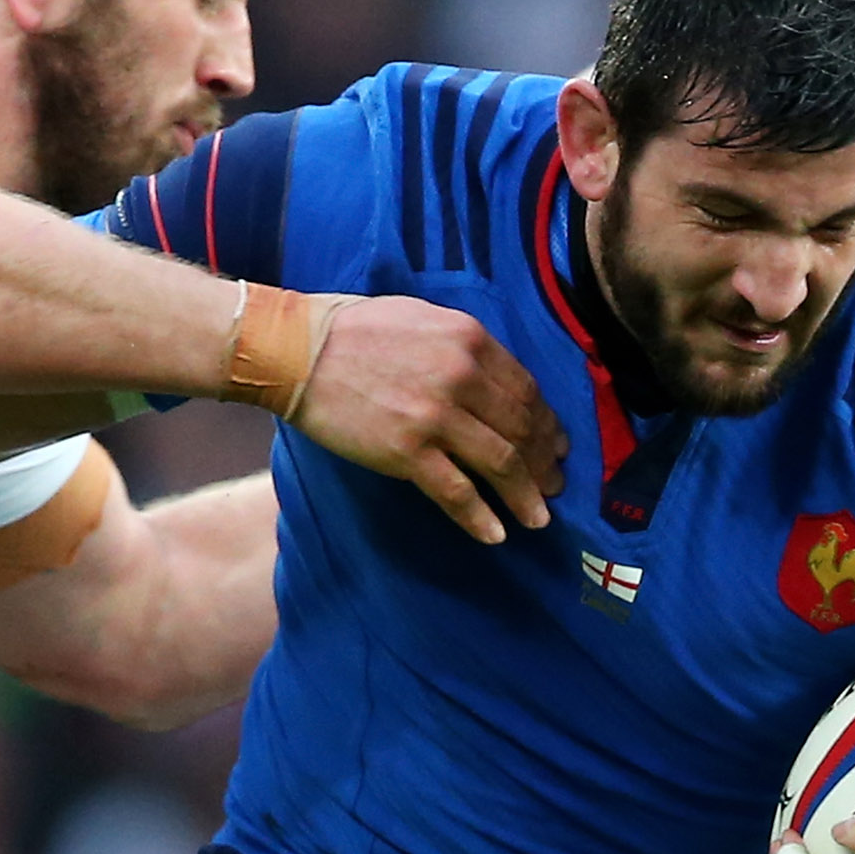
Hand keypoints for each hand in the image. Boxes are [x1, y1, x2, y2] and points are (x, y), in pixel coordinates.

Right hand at [288, 294, 565, 545]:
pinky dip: (480, 517)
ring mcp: (435, 416)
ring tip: (538, 517)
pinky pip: (456, 492)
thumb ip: (465, 348)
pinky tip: (496, 534)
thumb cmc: (357, 329)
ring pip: (501, 463)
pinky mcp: (406, 451)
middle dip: (545, 463)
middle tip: (555, 485)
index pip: (527, 391)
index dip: (548, 425)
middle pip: (522, 429)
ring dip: (526, 496)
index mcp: (471, 340)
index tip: (556, 446)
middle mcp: (462, 376)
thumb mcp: (425, 318)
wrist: (297, 349)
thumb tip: (498, 384)